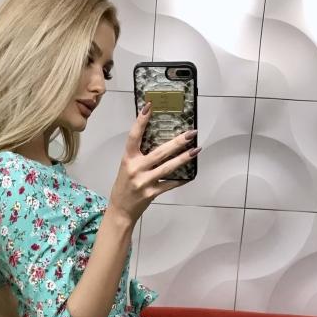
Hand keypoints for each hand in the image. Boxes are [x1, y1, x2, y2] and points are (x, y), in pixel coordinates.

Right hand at [108, 102, 201, 224]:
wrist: (120, 210)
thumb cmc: (123, 186)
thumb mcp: (127, 167)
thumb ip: (139, 155)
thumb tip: (158, 139)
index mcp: (128, 159)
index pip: (134, 136)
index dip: (141, 121)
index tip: (150, 106)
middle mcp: (136, 169)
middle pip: (160, 152)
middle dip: (177, 142)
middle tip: (191, 133)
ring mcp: (145, 181)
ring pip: (168, 167)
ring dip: (183, 158)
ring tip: (196, 150)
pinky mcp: (152, 193)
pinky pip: (170, 184)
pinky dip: (181, 179)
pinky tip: (190, 174)